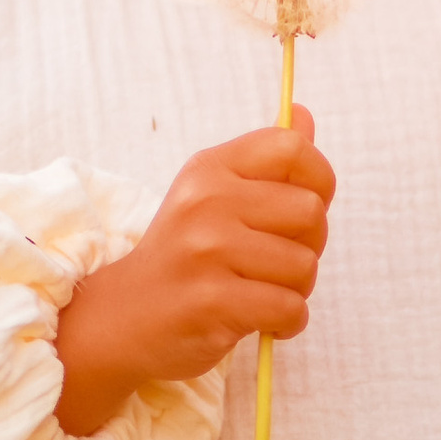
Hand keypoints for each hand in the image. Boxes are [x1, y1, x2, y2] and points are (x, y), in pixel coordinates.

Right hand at [53, 113, 334, 435]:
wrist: (122, 318)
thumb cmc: (182, 258)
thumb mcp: (211, 197)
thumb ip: (263, 162)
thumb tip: (303, 115)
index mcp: (210, 169)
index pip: (291, 148)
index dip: (318, 181)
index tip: (301, 212)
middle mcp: (206, 201)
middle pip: (310, 211)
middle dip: (311, 246)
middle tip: (278, 265)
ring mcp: (207, 250)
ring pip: (304, 266)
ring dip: (296, 291)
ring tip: (262, 295)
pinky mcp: (212, 300)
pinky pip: (289, 308)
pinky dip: (287, 324)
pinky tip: (263, 323)